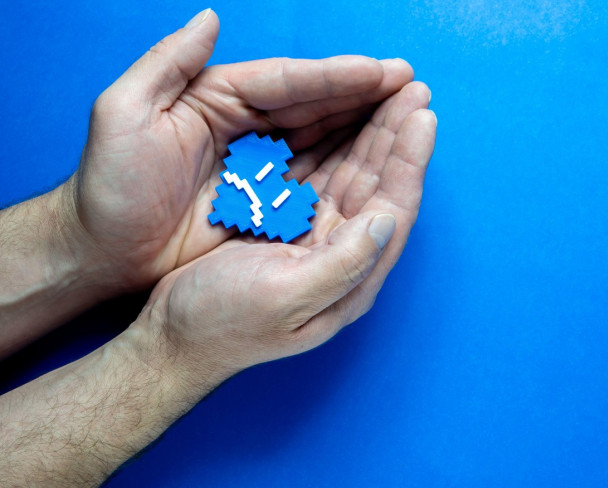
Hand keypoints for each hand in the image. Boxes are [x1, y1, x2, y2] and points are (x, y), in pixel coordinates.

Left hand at [63, 9, 413, 291]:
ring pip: (322, 139)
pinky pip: (313, 179)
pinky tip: (378, 158)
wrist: (102, 252)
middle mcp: (245, 126)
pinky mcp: (264, 203)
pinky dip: (347, 166)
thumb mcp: (121, 114)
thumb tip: (211, 18)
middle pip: (315, 106)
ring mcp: (259, 165)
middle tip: (413, 87)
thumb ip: (166, 63)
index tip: (383, 72)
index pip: (287, 82)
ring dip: (365, 127)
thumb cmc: (108, 186)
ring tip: (409, 114)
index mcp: (216, 98)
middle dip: (364, 96)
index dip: (336, 77)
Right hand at [141, 82, 435, 381]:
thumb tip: (386, 220)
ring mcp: (319, 241)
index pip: (393, 209)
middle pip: (381, 187)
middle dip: (397, 138)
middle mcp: (344, 257)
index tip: (422, 115)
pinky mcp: (292, 228)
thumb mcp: (285, 297)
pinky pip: (323, 178)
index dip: (409, 161)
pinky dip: (337, 147)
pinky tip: (346, 121)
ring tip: (392, 96)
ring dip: (373, 137)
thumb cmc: (224, 324)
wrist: (174, 338)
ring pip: (355, 178)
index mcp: (351, 278)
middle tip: (414, 90)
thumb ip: (342, 264)